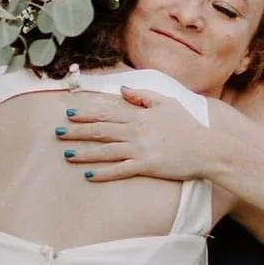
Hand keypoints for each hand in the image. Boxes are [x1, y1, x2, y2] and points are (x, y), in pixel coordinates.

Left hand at [56, 87, 228, 182]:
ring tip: (66, 154)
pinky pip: (120, 170)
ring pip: (106, 150)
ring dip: (84, 152)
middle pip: (101, 130)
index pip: (107, 112)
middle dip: (77, 131)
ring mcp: (140, 149)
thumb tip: (122, 89)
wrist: (206, 149)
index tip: (69, 113)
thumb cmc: (187, 126)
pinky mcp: (146, 166)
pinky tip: (89, 175)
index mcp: (140, 115)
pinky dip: (104, 173)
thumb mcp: (167, 103)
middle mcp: (136, 131)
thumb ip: (143, 95)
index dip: (86, 113)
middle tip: (57, 133)